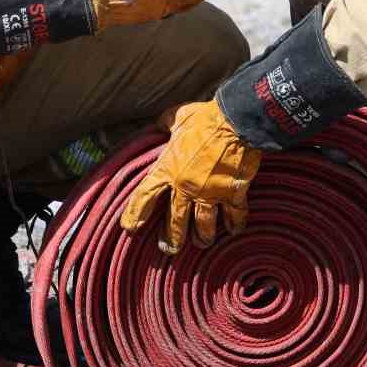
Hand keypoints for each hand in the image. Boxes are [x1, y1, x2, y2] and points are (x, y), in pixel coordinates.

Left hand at [119, 100, 261, 254]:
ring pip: (203, 225)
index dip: (135, 214)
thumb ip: (165, 123)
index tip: (130, 228)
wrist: (236, 122)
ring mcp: (210, 194)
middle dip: (171, 238)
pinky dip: (234, 225)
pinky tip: (233, 230)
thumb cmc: (205, 119)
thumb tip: (159, 124)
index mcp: (168, 169)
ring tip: (201, 243)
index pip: (145, 197)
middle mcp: (185, 187)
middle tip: (168, 249)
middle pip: (175, 221)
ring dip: (202, 237)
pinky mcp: (232, 194)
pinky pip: (233, 216)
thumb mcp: (179, 117)